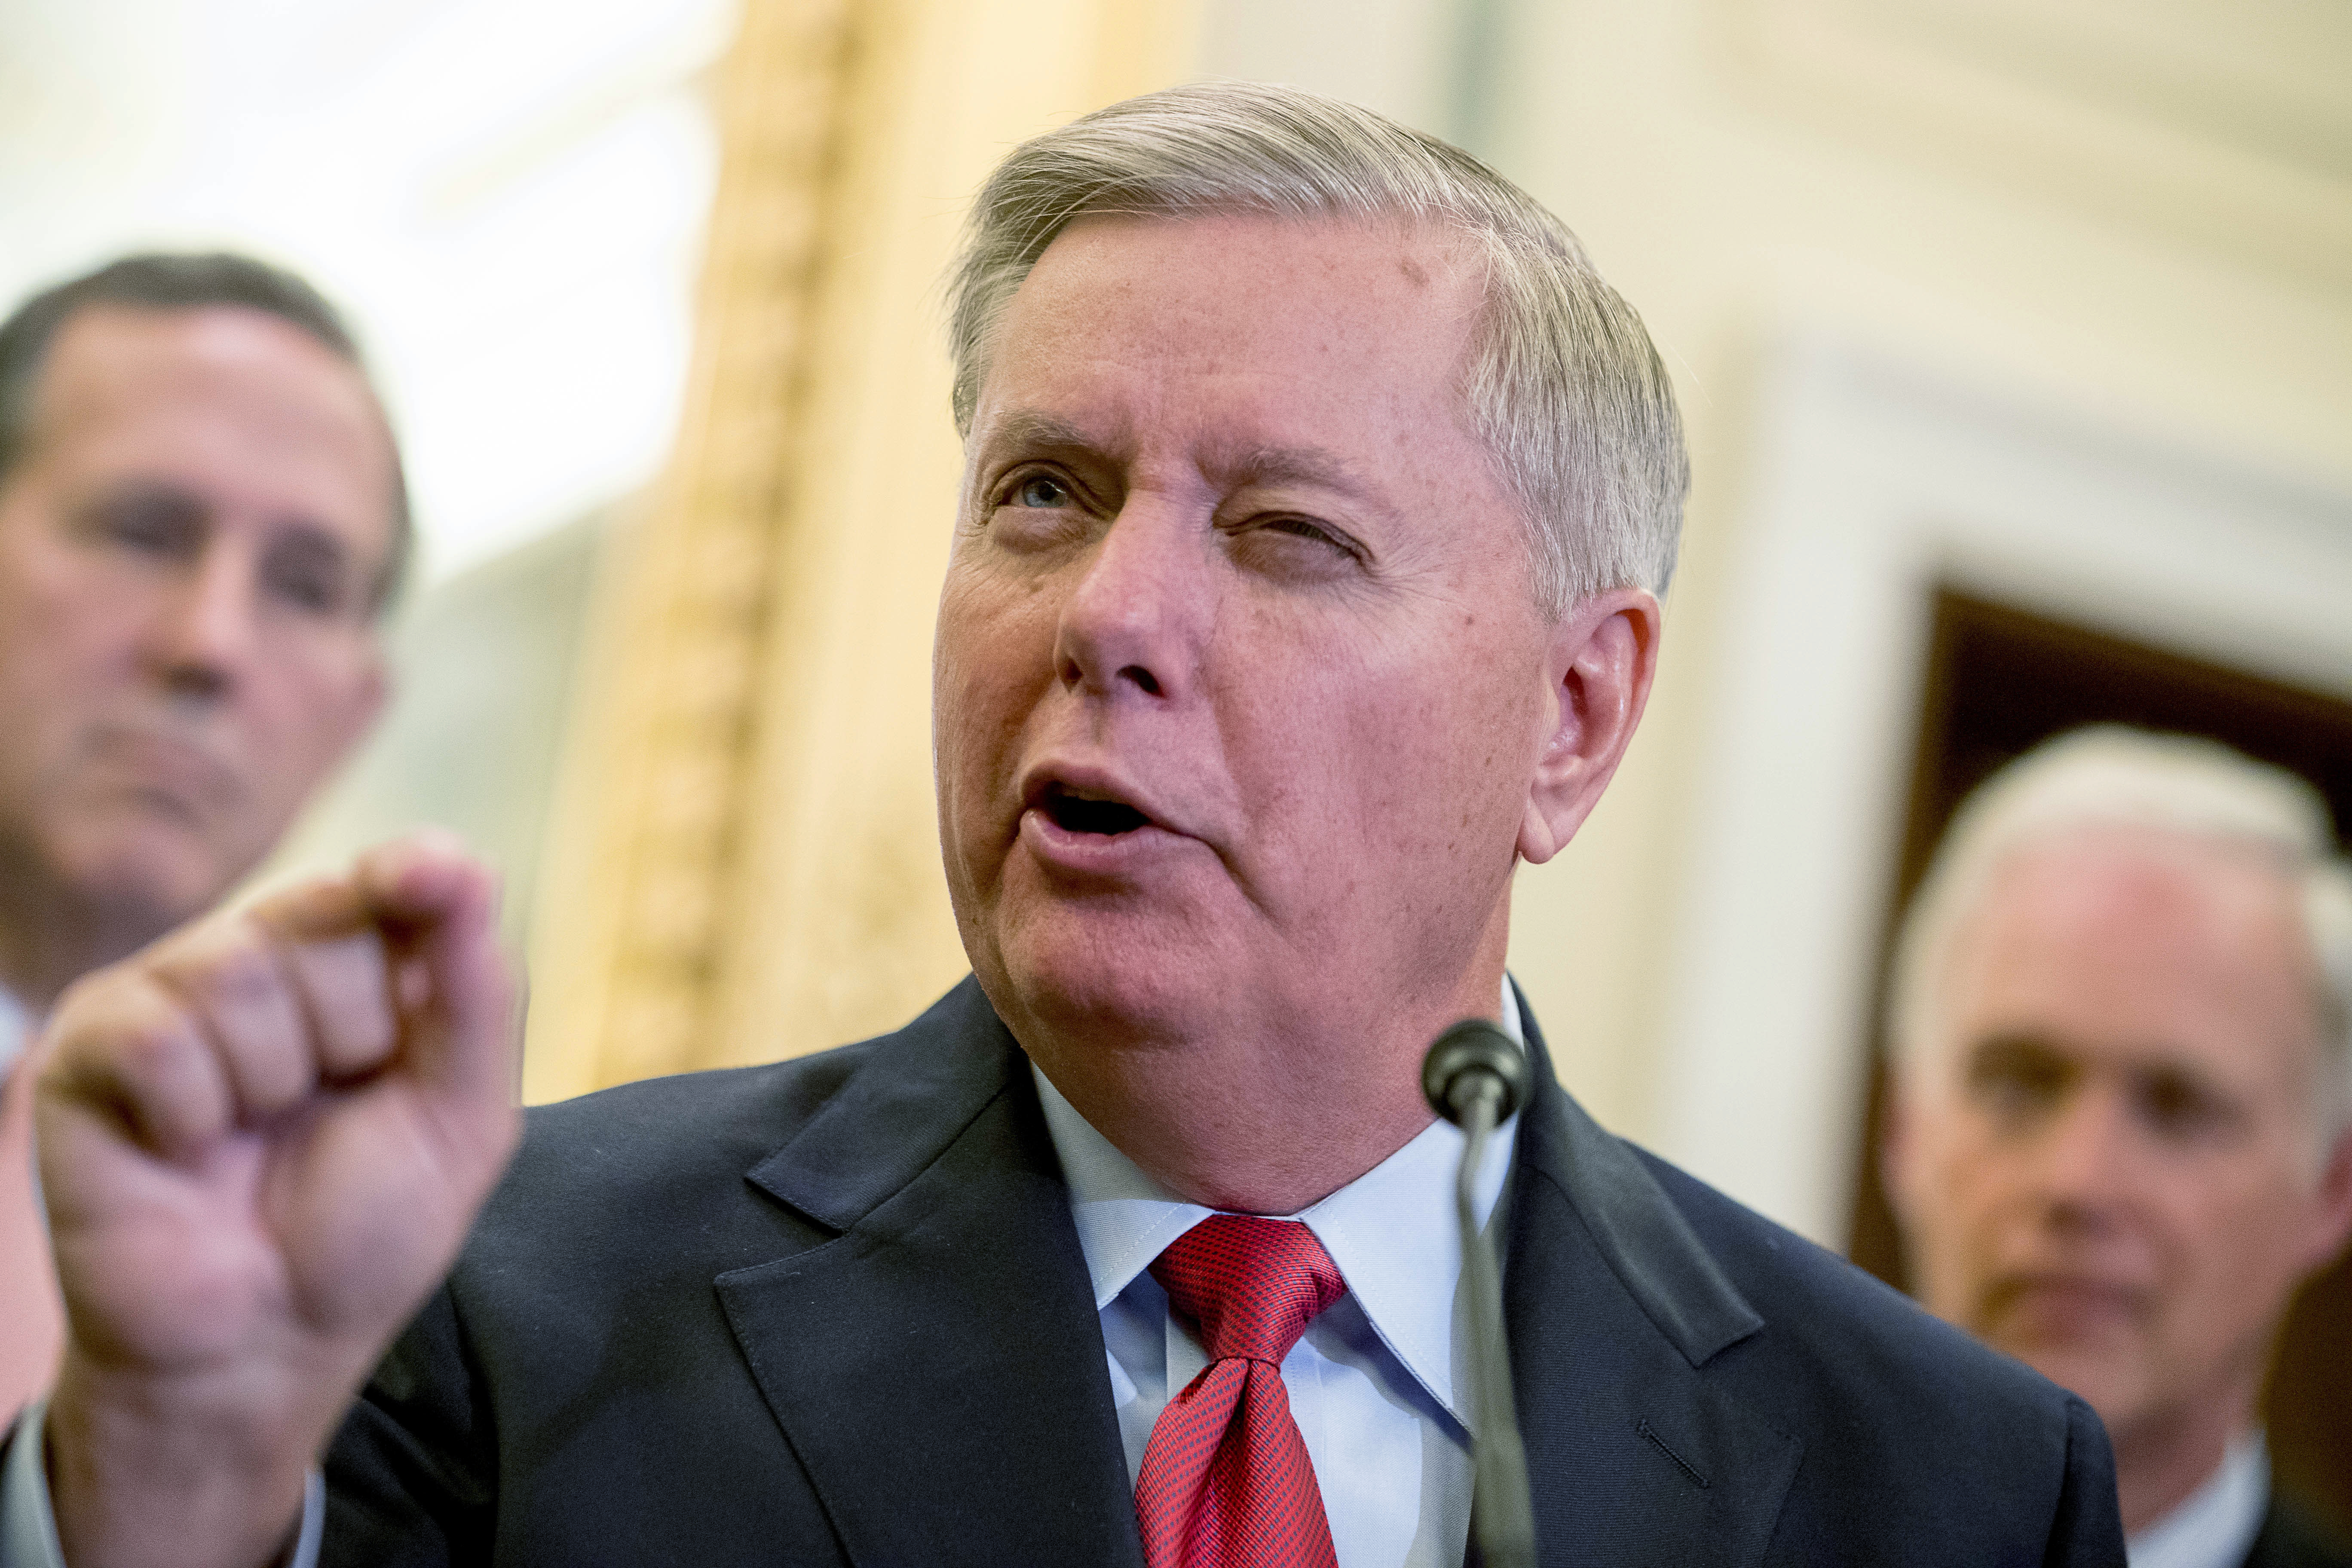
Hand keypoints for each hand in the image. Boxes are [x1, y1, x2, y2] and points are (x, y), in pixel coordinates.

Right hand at [35, 834, 519, 1567]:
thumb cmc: (361, 1233)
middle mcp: (263, 963)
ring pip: (241, 970)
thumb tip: (462, 866)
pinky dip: (190, 1110)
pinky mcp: (90, 1048)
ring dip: (271, 1079)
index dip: (414, 874)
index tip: (425, 875)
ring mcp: (170, 996)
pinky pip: (157, 1032)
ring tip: (253, 1135)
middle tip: (325, 1108)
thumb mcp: (461, 1117)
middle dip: (355, 1033)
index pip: (396, 881)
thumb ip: (475, 992)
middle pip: (326, 919)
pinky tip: (187, 1148)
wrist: (262, 1343)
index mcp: (359, 971)